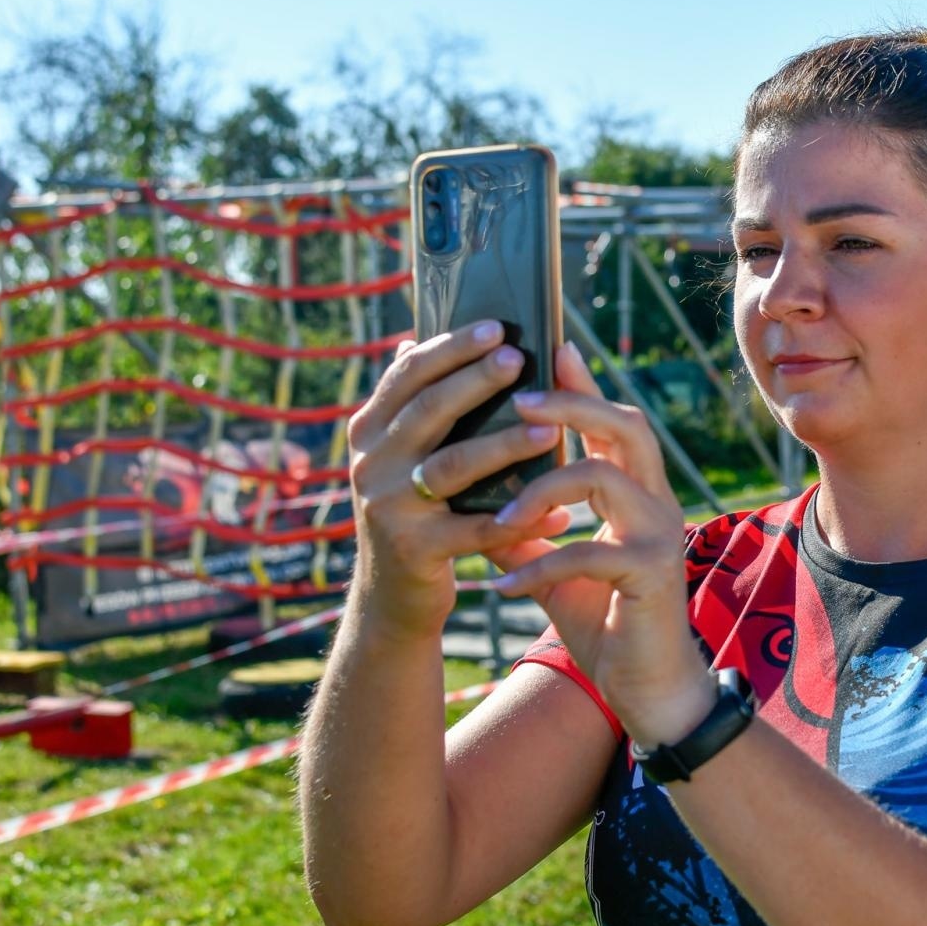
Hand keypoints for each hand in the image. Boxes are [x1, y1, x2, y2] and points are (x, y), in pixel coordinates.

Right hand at [344, 320, 572, 644]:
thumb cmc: (417, 514)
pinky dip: (517, 520)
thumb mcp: (401, 459)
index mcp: (370, 432)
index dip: (449, 348)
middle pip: (428, 410)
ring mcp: (388, 506)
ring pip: (453, 465)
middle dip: (475, 379)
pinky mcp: (414, 550)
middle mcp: (371, 463)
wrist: (393, 600)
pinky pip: (474, 529)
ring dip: (504, 445)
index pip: (406, 376)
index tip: (495, 326)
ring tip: (547, 431)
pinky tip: (556, 514)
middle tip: (518, 356)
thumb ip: (411, 408)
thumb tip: (412, 339)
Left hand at [487, 342, 714, 745]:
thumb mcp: (554, 567)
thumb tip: (468, 495)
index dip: (580, 381)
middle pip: (623, 424)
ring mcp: (659, 534)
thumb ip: (523, 529)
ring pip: (603, 477)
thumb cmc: (605, 620)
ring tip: (500, 517)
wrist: (649, 688)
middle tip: (517, 398)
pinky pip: (590, 551)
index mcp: (634, 492)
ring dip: (541, 490)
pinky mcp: (652, 573)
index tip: (547, 345)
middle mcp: (655, 501)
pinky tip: (506, 589)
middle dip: (569, 402)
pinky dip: (541, 567)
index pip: (609, 421)